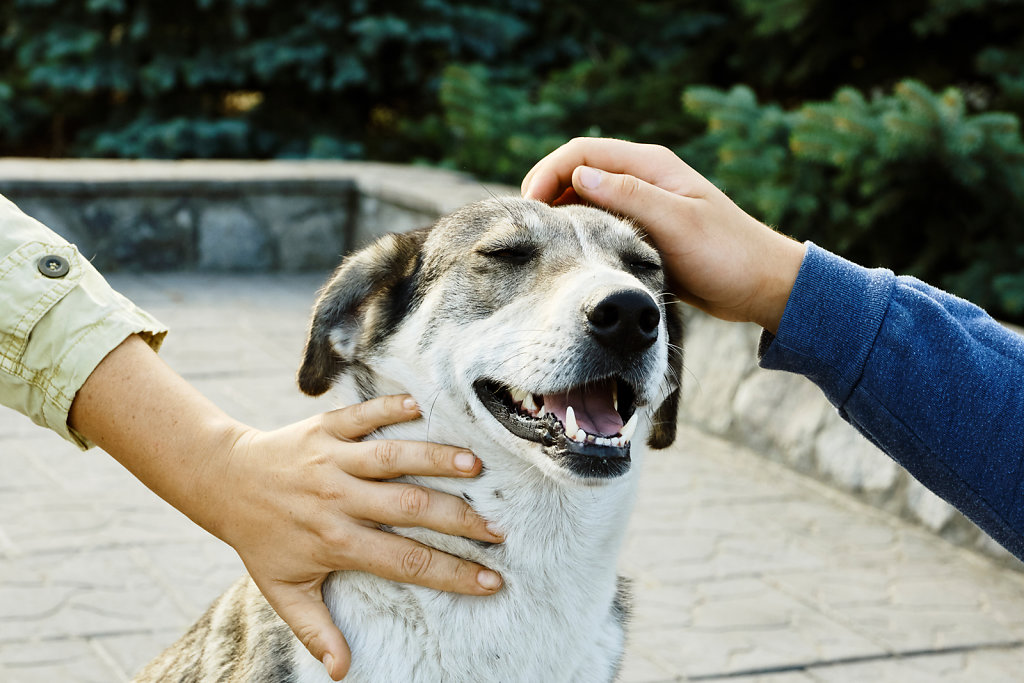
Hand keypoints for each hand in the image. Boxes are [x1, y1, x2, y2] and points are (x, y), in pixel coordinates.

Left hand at [68, 337, 501, 681]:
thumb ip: (315, 629)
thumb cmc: (260, 537)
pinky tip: (421, 406)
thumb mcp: (282, 589)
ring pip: (393, 458)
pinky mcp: (325, 427)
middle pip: (409, 508)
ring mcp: (333, 460)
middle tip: (498, 530)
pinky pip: (362, 415)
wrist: (223, 481)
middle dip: (459, 520)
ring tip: (475, 466)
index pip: (406, 561)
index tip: (490, 581)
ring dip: (435, 459)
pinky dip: (390, 408)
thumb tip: (342, 673)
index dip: (451, 573)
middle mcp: (338, 500)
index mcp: (336, 542)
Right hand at [522, 137, 806, 332]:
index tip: (530, 206)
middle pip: (579, 172)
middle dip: (548, 191)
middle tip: (529, 228)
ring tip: (544, 242)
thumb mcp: (677, 223)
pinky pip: (601, 223)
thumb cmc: (726, 254)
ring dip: (562, 213)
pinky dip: (581, 232)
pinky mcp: (644, 231)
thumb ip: (629, 196)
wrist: (761, 285)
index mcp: (651, 165)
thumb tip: (579, 176)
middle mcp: (643, 179)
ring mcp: (643, 205)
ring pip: (587, 199)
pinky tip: (572, 254)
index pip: (583, 152)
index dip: (549, 172)